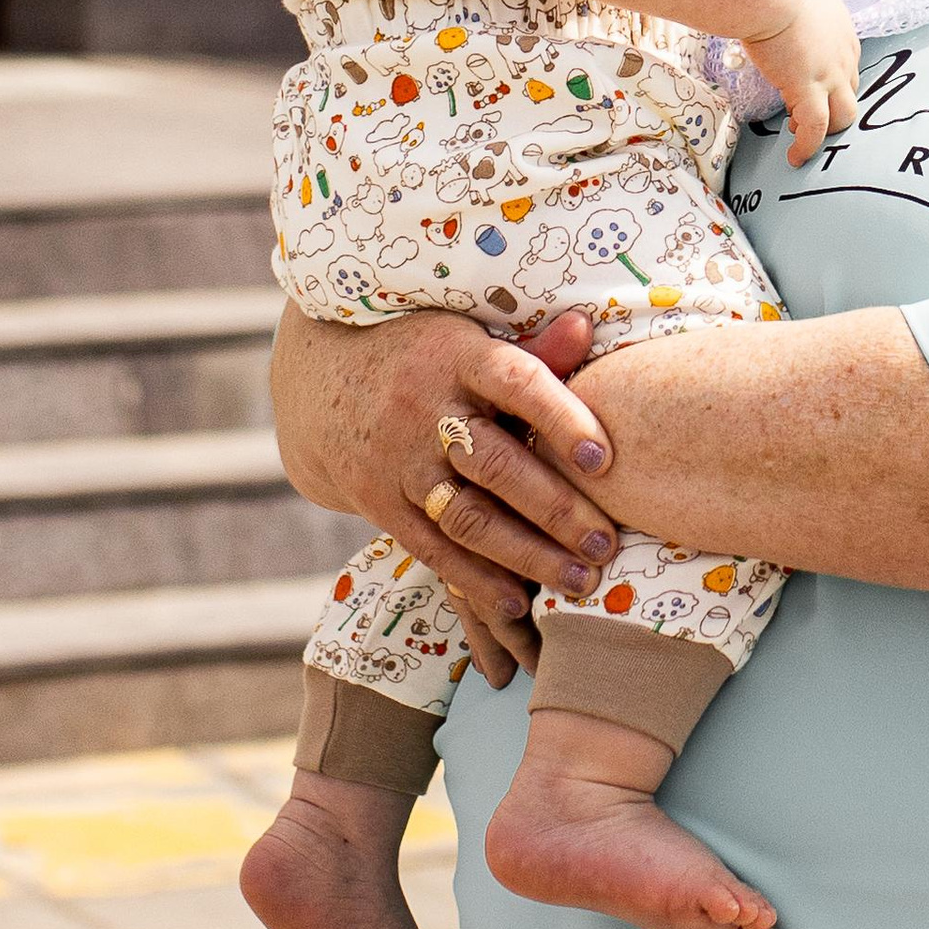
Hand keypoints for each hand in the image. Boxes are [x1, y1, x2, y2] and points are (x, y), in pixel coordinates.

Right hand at [270, 303, 609, 687]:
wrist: (322, 380)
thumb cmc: (423, 356)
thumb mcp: (466, 336)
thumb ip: (531, 347)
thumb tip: (586, 327)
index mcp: (457, 356)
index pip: (517, 383)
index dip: (562, 421)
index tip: (605, 461)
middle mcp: (424, 408)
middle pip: (496, 464)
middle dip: (556, 510)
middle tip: (606, 545)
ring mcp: (397, 459)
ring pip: (467, 515)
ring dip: (526, 554)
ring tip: (579, 581)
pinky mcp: (377, 499)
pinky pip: (430, 545)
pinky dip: (474, 577)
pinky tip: (517, 601)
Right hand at [741, 0, 860, 166]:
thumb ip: (791, 6)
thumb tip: (770, 1)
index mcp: (841, 30)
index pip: (847, 67)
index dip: (832, 84)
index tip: (812, 91)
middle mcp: (844, 54)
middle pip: (851, 93)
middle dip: (832, 109)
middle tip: (804, 117)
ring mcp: (830, 74)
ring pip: (843, 116)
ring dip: (825, 130)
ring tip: (801, 138)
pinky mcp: (809, 89)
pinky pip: (816, 129)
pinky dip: (808, 146)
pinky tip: (795, 157)